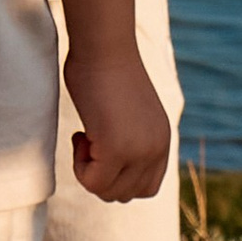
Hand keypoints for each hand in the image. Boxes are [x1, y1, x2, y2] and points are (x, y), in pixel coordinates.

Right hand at [63, 42, 172, 202]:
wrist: (103, 46)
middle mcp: (156, 149)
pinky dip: (80, 166)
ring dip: (89, 171)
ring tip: (85, 137)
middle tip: (89, 141)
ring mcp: (139, 151)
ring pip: (108, 192)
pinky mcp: (117, 148)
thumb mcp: (126, 111)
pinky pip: (93, 182)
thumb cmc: (104, 68)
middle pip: (125, 194)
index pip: (146, 187)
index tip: (102, 147)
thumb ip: (127, 136)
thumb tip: (105, 150)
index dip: (118, 176)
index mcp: (161, 140)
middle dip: (100, 176)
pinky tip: (80, 135)